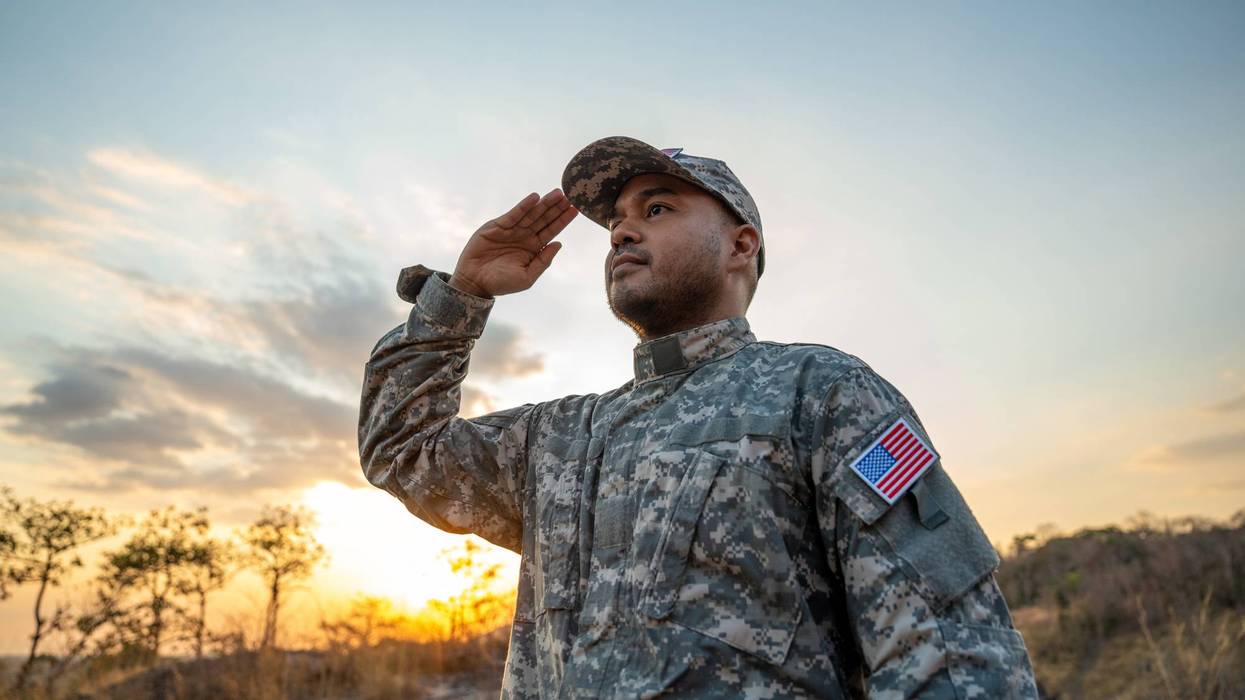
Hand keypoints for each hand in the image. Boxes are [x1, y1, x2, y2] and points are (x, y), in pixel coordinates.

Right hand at [448, 189, 577, 297]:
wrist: (475, 282)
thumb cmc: (501, 283)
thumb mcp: (527, 277)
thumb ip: (543, 261)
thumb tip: (559, 244)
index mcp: (534, 248)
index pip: (552, 231)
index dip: (563, 220)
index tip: (575, 209)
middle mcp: (524, 236)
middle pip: (544, 219)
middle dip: (557, 208)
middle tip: (570, 196)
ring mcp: (512, 230)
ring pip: (532, 214)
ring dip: (544, 203)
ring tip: (558, 194)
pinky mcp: (498, 226)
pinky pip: (514, 214)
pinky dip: (524, 206)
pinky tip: (535, 198)